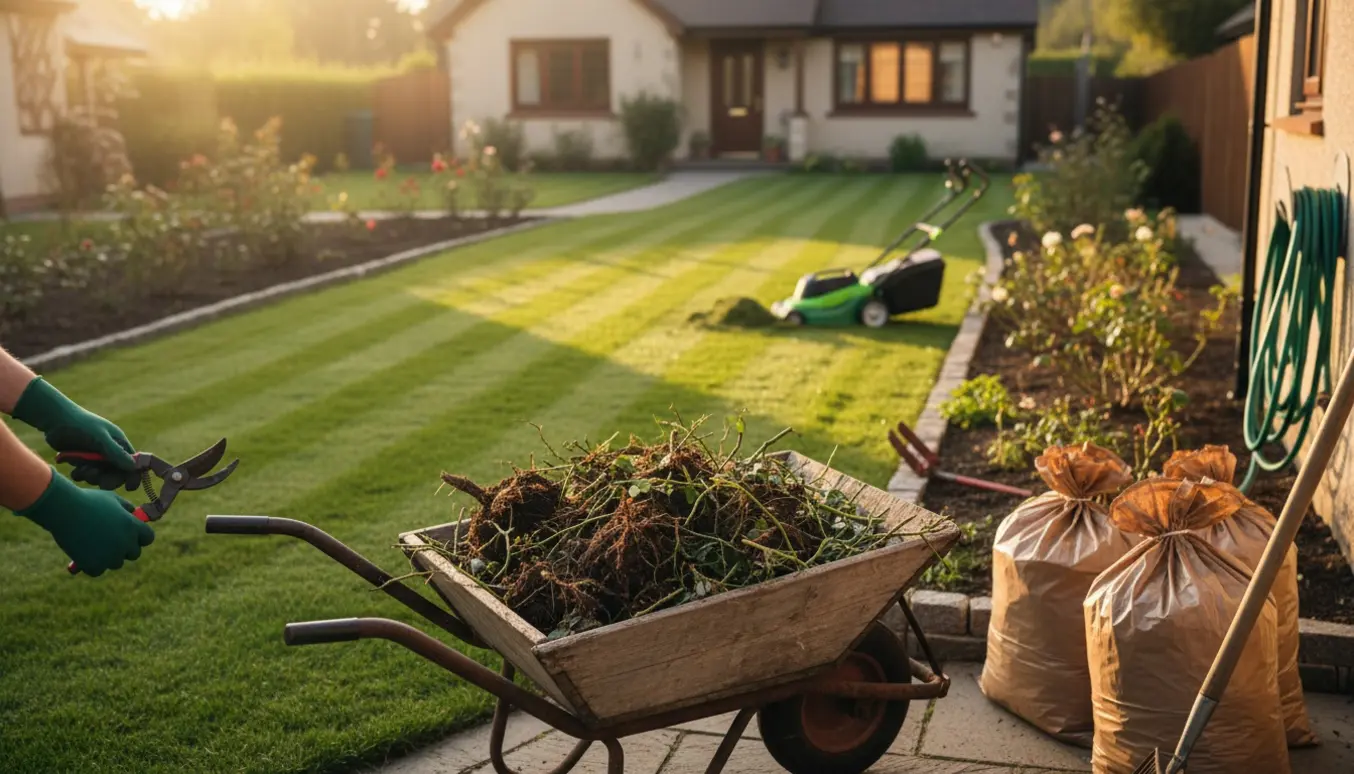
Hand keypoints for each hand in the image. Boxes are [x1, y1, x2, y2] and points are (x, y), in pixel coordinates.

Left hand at [11, 377, 135, 490]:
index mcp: (119, 443)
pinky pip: (85, 475)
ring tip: (82, 470)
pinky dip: (80, 475)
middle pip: (116, 473)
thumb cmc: (80, 425)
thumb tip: (135, 467)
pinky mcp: (81, 461)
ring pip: (99, 476)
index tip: (128, 487)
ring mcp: (95, 457)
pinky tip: (74, 469)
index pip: (132, 463)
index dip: (132, 475)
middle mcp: (109, 451)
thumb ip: (116, 453)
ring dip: (92, 477)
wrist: (53, 419)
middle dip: (109, 479)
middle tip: (101, 483)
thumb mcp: (100, 438)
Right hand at [16, 470, 155, 576]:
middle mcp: (125, 542)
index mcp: (132, 526)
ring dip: (107, 557)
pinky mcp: (94, 565)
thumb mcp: (111, 499)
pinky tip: (82, 555)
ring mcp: (110, 555)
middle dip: (124, 549)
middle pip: (134, 554)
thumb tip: (133, 513)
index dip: (140, 537)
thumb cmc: (87, 500)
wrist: (64, 510)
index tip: (131, 536)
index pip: (148, 538)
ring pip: (116, 563)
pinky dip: (91, 565)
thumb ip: (126, 507)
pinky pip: (98, 571)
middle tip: (109, 542)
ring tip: (93, 545)